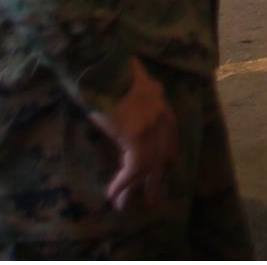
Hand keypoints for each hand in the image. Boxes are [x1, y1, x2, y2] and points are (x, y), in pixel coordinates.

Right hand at [85, 59, 179, 214]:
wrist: (99, 62)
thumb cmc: (104, 69)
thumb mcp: (122, 83)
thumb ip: (127, 96)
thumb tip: (117, 109)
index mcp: (159, 99)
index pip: (168, 133)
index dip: (161, 154)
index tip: (157, 169)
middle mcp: (161, 113)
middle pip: (164, 153)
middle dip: (157, 177)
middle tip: (153, 198)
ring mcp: (152, 126)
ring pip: (150, 166)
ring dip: (136, 188)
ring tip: (125, 205)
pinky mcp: (137, 136)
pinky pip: (134, 168)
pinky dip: (123, 183)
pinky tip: (112, 194)